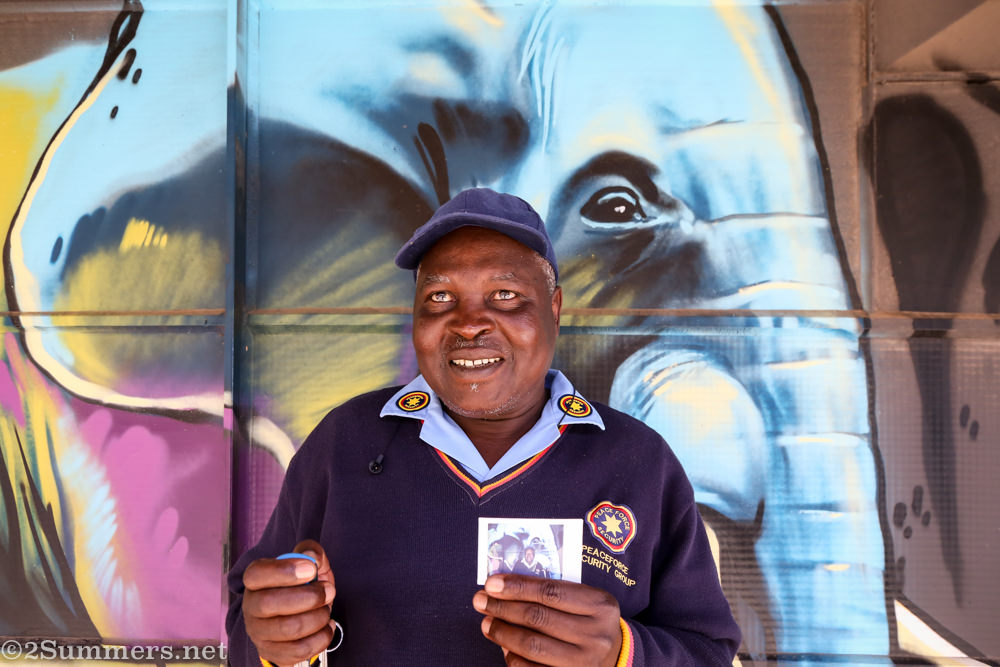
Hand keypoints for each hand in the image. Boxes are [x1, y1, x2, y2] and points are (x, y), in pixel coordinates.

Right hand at [242, 540, 336, 665]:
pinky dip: (321, 637)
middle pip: (269, 603)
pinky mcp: (273, 653)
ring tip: (327, 608)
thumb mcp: (309, 565)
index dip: (283, 571)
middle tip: (329, 590)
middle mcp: (251, 607)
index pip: (256, 574)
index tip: (310, 570)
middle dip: (309, 596)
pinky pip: (299, 650)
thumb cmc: (301, 586)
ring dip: (318, 616)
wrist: (298, 616)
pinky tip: (327, 626)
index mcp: (255, 581)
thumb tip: (311, 556)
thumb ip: (311, 553)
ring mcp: (259, 633)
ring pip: (288, 629)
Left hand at [473, 574, 622, 666]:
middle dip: (503, 608)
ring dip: (502, 632)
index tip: (491, 583)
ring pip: (532, 645)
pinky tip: (504, 646)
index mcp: (600, 605)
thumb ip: (553, 592)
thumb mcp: (586, 600)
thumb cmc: (591, 621)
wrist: (617, 657)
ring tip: (488, 623)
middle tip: (481, 601)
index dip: (517, 586)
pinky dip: (512, 657)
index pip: (550, 591)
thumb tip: (505, 589)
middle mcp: (596, 635)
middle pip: (538, 617)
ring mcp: (585, 662)